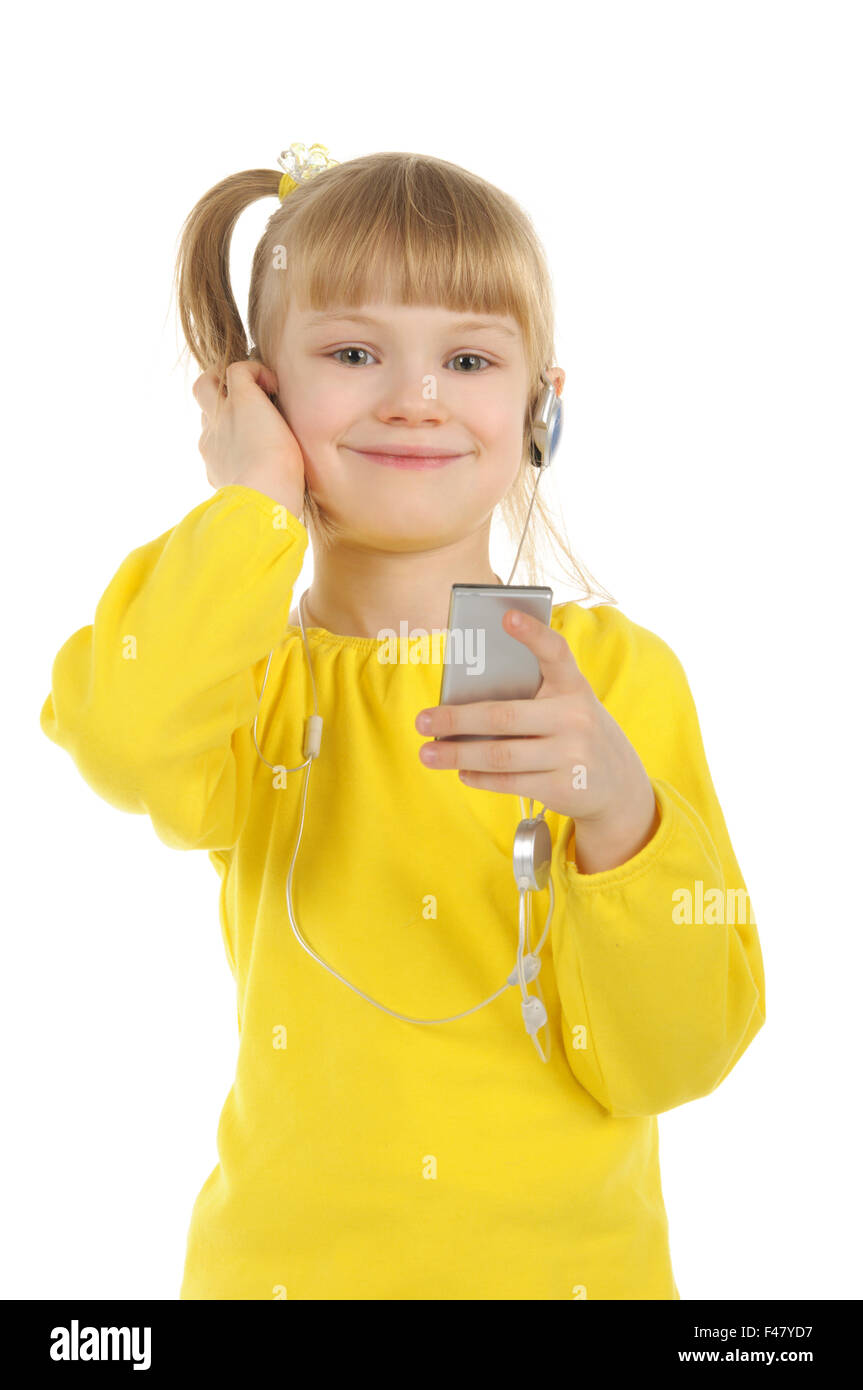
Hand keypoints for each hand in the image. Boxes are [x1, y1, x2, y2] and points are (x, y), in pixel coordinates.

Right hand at [193, 359, 305, 516]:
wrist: (264, 497)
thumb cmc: (271, 506)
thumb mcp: (262, 498)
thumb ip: (266, 493)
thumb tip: (286, 503)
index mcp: (216, 463)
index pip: (214, 438)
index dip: (230, 430)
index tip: (255, 437)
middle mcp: (212, 439)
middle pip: (202, 409)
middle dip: (220, 399)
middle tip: (251, 400)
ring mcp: (221, 417)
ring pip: (207, 384)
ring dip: (229, 379)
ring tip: (261, 385)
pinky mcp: (240, 400)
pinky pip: (237, 369)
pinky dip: (255, 370)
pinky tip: (274, 384)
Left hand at [414, 608, 659, 869]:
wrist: (620, 785)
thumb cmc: (575, 733)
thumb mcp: (566, 706)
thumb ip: (530, 698)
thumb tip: (463, 704)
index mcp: (574, 686)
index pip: (556, 652)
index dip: (533, 633)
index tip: (506, 615)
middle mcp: (575, 717)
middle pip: (503, 717)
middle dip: (456, 719)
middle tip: (422, 721)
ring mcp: (571, 755)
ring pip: (500, 755)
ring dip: (457, 755)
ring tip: (427, 754)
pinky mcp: (563, 787)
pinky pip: (509, 782)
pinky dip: (479, 777)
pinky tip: (461, 771)